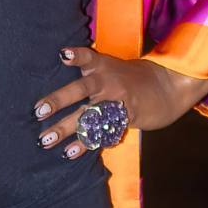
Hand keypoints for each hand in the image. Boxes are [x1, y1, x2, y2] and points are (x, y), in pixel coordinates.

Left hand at [31, 46, 207, 159]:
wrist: (169, 87)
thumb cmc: (131, 78)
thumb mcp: (111, 67)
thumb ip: (88, 70)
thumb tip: (58, 69)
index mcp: (102, 66)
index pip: (88, 57)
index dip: (77, 56)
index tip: (63, 55)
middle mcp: (108, 82)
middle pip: (81, 90)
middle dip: (59, 100)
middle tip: (38, 111)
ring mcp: (117, 101)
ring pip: (89, 115)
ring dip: (66, 128)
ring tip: (46, 140)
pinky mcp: (126, 118)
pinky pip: (103, 132)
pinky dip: (86, 143)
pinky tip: (70, 152)